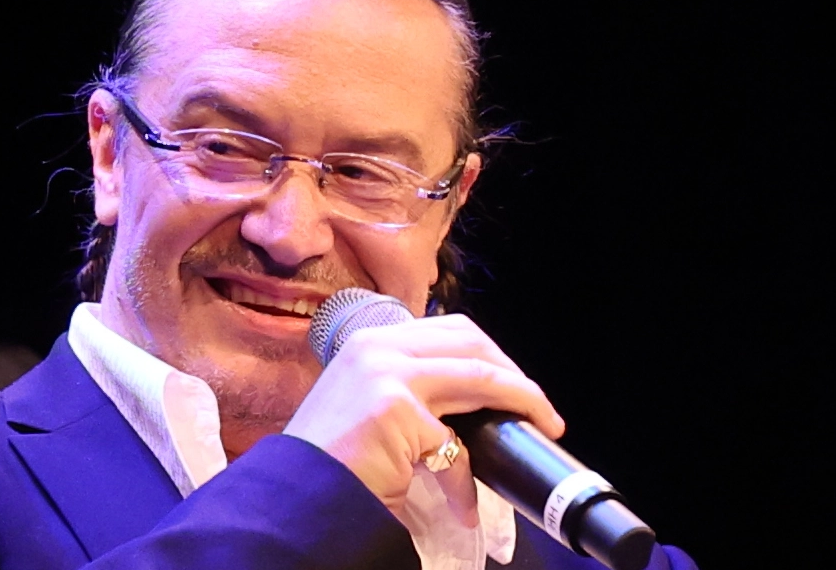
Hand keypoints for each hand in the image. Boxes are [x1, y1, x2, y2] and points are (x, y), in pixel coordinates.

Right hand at [282, 313, 564, 520]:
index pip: (446, 328)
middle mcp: (376, 347)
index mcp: (369, 342)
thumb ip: (404, 391)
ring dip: (523, 400)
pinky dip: (466, 481)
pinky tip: (463, 506)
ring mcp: (386, 373)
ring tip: (541, 426)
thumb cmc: (327, 464)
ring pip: (481, 375)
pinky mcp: (396, 409)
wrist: (293, 499)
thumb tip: (461, 405)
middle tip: (537, 408)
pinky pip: (457, 445)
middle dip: (514, 373)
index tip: (512, 382)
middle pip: (471, 340)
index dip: (489, 353)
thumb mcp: (365, 408)